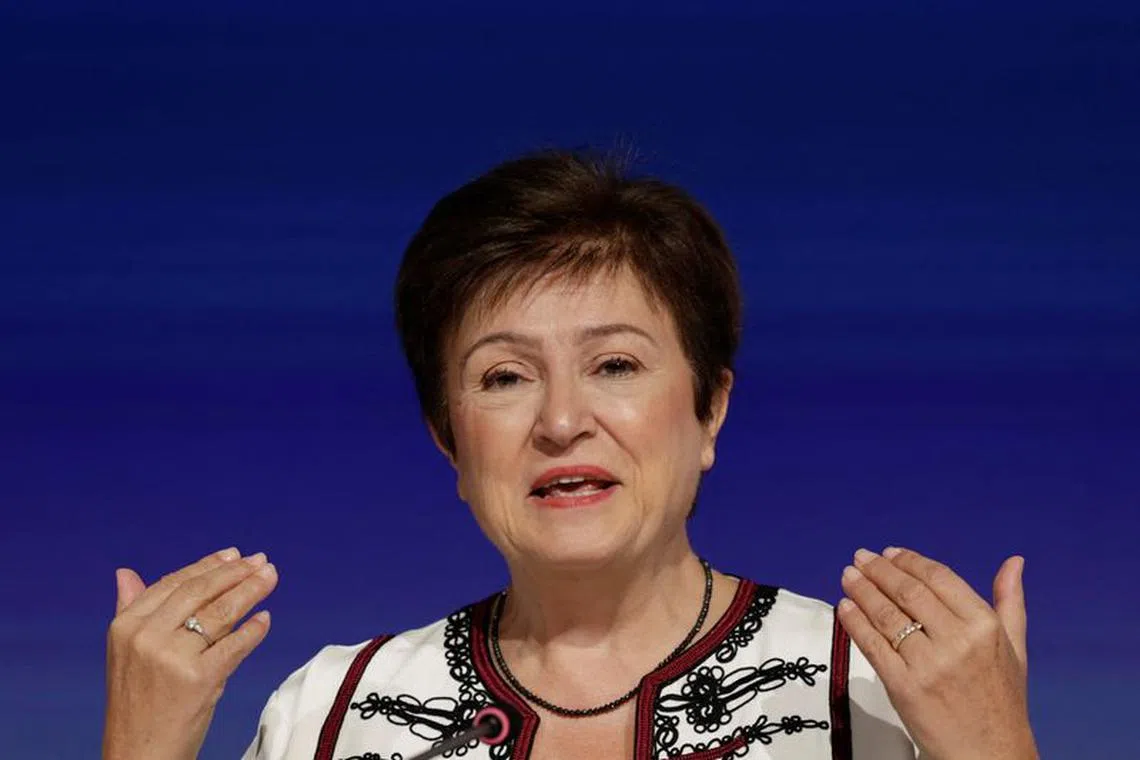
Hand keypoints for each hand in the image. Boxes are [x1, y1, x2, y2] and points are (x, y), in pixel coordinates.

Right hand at [103, 548, 277, 759]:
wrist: (138, 755)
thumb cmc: (138, 705)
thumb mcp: (124, 653)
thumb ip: (130, 610)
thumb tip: (126, 573)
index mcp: (126, 626)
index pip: (174, 584)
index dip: (207, 566)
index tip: (234, 555)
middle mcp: (146, 637)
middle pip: (200, 593)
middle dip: (235, 573)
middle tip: (261, 562)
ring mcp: (172, 657)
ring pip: (221, 613)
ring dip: (251, 591)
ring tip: (270, 578)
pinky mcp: (198, 678)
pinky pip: (235, 646)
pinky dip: (253, 631)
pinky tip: (265, 620)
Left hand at [837, 547, 1036, 759]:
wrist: (990, 754)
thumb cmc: (1001, 701)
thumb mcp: (1015, 648)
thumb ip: (1010, 602)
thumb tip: (1014, 561)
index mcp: (985, 626)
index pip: (938, 578)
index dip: (908, 561)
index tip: (888, 553)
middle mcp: (957, 641)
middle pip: (907, 592)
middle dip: (878, 571)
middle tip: (859, 558)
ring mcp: (928, 664)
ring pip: (886, 615)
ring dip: (862, 590)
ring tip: (848, 576)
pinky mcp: (904, 686)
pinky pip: (873, 645)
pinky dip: (855, 622)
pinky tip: (845, 607)